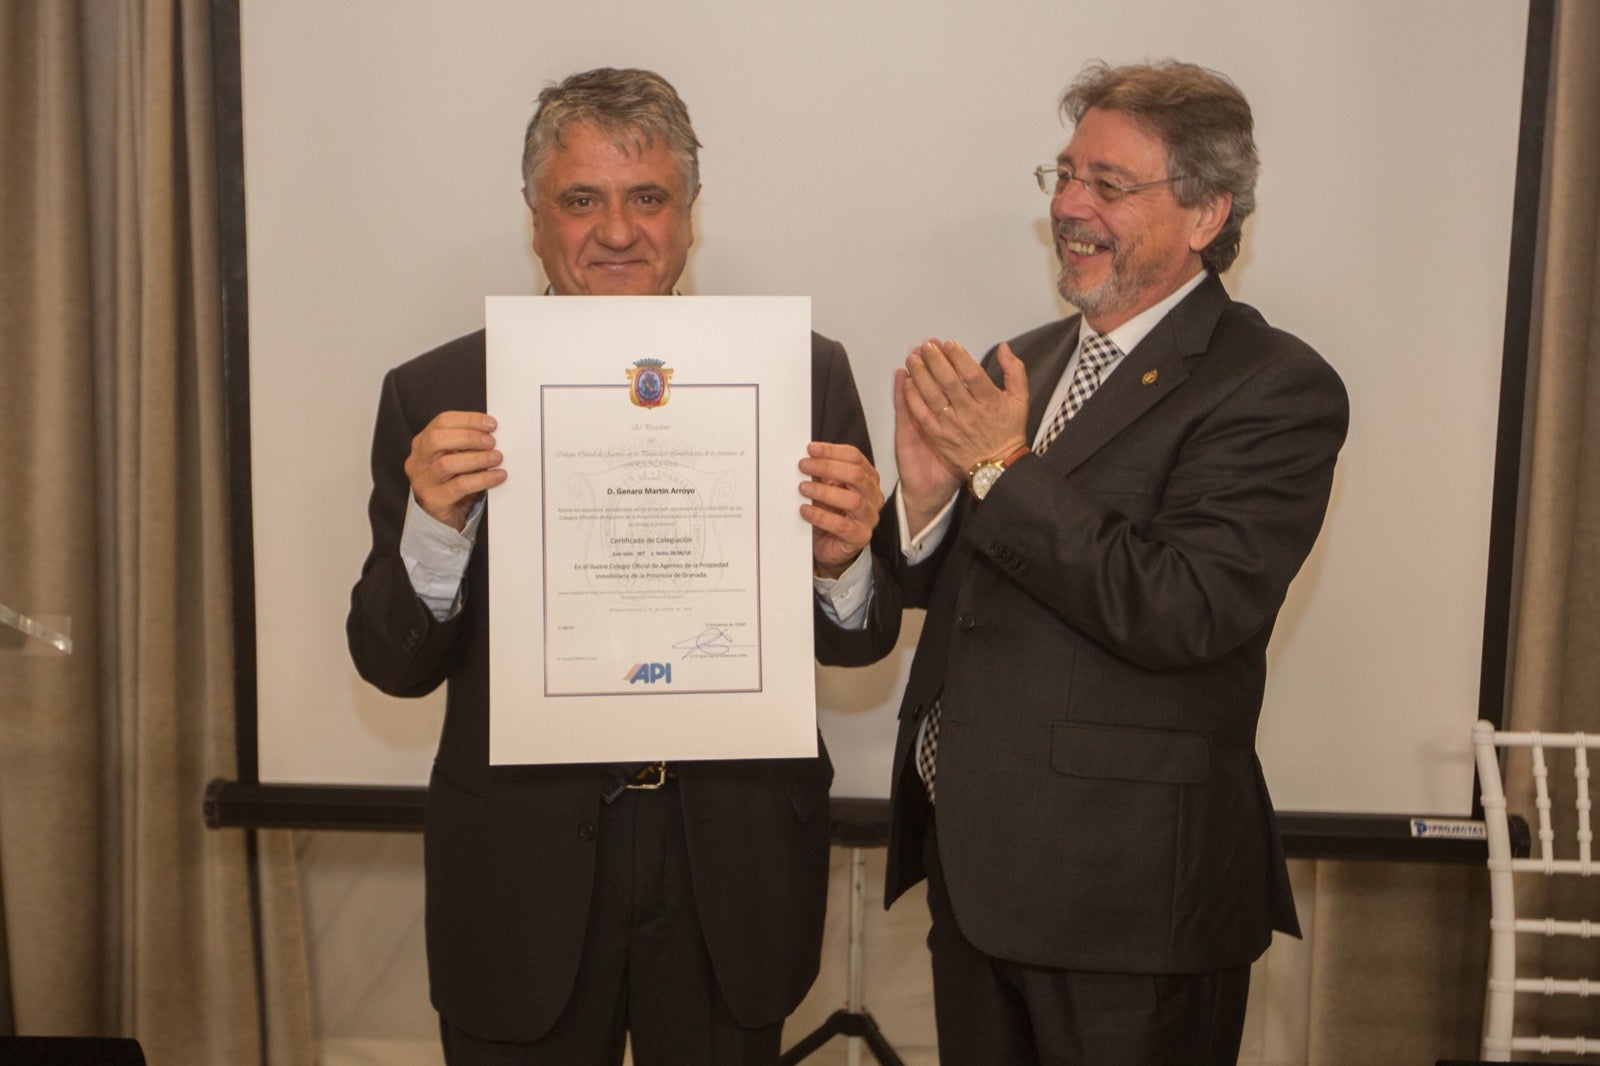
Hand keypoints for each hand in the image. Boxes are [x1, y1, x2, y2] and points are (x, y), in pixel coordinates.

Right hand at [404, 411, 505, 530]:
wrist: (442, 519)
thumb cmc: (453, 483)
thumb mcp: (457, 459)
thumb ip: (468, 445)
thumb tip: (494, 433)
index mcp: (422, 444)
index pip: (441, 422)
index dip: (468, 420)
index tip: (491, 424)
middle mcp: (417, 461)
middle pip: (438, 439)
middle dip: (469, 437)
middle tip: (492, 442)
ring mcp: (422, 482)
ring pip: (447, 464)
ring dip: (477, 458)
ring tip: (497, 458)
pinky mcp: (433, 500)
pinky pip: (459, 486)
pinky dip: (482, 479)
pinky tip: (497, 476)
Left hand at [798, 441, 883, 578]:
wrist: (830, 546)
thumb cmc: (831, 514)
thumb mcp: (826, 488)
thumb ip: (821, 473)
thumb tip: (806, 458)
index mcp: (867, 479)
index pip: (855, 458)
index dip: (832, 451)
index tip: (811, 449)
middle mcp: (872, 497)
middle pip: (856, 475)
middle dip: (827, 467)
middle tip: (804, 466)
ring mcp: (868, 518)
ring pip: (852, 500)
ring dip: (824, 492)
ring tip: (803, 488)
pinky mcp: (859, 537)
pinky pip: (842, 526)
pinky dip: (821, 516)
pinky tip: (806, 511)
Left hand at [901, 339, 1029, 478]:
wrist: (999, 467)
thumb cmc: (1008, 432)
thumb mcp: (1021, 400)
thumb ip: (1015, 371)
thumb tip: (1004, 348)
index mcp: (990, 401)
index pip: (972, 373)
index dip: (958, 356)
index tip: (949, 344)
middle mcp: (970, 413)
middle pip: (948, 381)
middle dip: (935, 360)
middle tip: (927, 346)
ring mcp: (953, 426)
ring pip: (932, 395)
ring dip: (920, 375)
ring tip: (913, 359)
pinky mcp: (940, 437)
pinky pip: (923, 415)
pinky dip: (913, 398)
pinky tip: (908, 384)